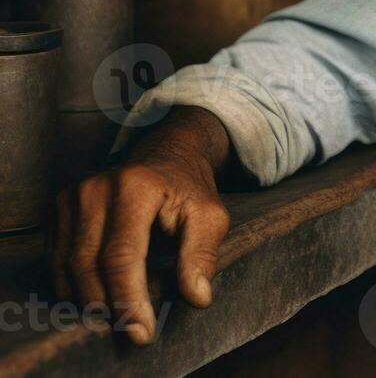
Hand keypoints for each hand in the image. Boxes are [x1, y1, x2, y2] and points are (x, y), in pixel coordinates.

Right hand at [48, 106, 232, 344]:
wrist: (167, 153)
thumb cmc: (189, 188)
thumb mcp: (210, 215)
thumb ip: (202, 254)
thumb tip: (197, 297)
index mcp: (135, 187)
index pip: (122, 256)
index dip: (128, 300)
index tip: (142, 332)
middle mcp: (96, 188)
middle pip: (88, 265)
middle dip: (108, 306)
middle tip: (131, 330)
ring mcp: (72, 196)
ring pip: (67, 266)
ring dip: (87, 300)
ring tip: (115, 316)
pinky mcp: (60, 206)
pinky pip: (55, 257)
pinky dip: (72, 284)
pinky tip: (96, 296)